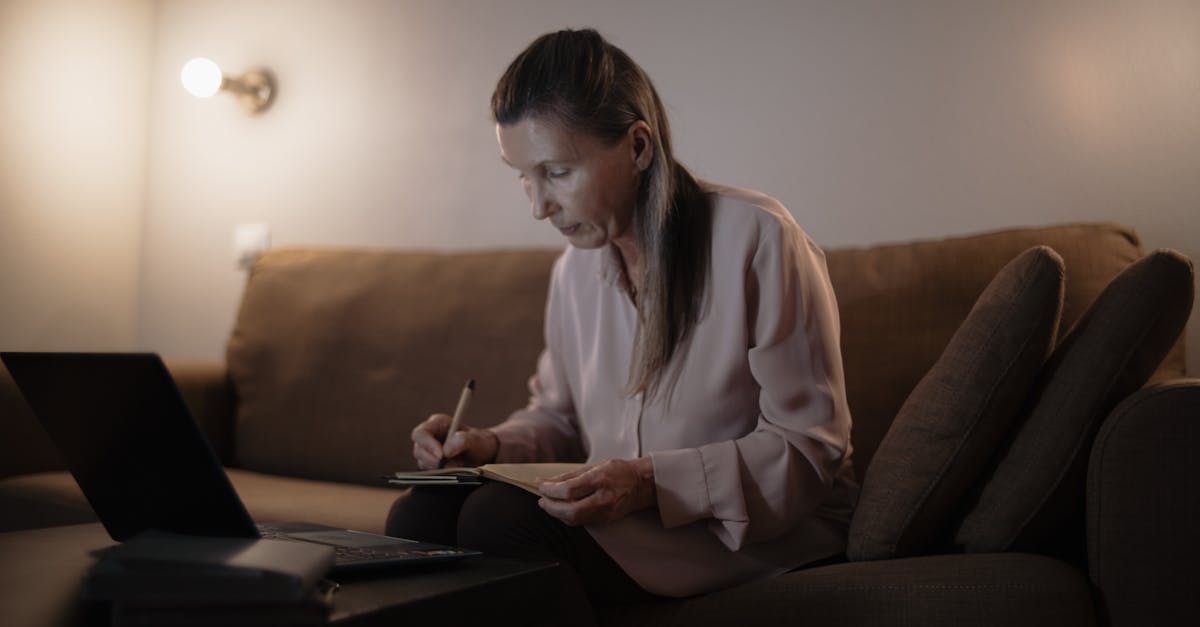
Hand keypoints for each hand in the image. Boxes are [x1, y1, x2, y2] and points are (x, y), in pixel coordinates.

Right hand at [411, 413, 498, 469]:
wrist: (484, 455)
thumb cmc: (480, 443)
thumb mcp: (476, 440)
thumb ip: (464, 440)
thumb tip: (447, 450)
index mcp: (437, 423)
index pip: (421, 433)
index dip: (427, 444)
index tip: (441, 456)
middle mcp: (430, 436)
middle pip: (419, 450)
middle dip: (433, 460)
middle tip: (451, 465)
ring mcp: (429, 451)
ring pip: (423, 462)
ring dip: (439, 468)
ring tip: (458, 466)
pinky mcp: (431, 464)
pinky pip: (429, 472)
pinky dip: (440, 474)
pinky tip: (454, 471)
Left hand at [537, 458, 655, 525]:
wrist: (642, 485)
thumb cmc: (618, 471)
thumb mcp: (594, 466)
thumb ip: (569, 475)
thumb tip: (547, 481)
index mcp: (600, 480)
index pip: (569, 490)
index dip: (551, 490)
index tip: (542, 486)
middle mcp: (603, 498)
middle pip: (570, 511)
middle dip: (551, 507)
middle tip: (542, 500)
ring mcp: (605, 512)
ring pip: (574, 520)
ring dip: (557, 513)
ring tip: (549, 504)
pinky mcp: (605, 520)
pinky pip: (581, 522)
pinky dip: (568, 517)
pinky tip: (562, 509)